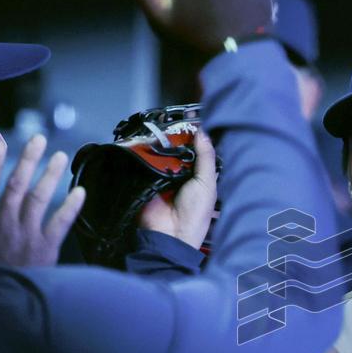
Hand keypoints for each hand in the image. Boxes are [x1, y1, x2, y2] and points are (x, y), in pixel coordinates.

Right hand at [0, 135, 85, 266]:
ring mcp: (25, 233)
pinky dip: (71, 207)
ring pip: (39, 197)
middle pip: (17, 184)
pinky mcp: (45, 247)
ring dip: (50, 175)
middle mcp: (3, 222)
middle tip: (39, 139)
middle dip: (28, 159)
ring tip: (60, 157)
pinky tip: (81, 192)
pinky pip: (61, 223)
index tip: (1, 144)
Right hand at [137, 130, 217, 247]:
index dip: (193, 137)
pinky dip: (146, 154)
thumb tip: (203, 132)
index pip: (195, 151)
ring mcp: (161, 176)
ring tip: (159, 129)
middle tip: (172, 121)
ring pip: (160, 153)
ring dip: (160, 144)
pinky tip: (146, 142)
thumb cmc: (195, 213)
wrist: (171, 234)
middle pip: (176, 149)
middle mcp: (180, 175)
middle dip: (175, 138)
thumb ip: (206, 157)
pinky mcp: (145, 179)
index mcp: (198, 176)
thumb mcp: (207, 183)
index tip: (191, 118)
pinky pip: (145, 162)